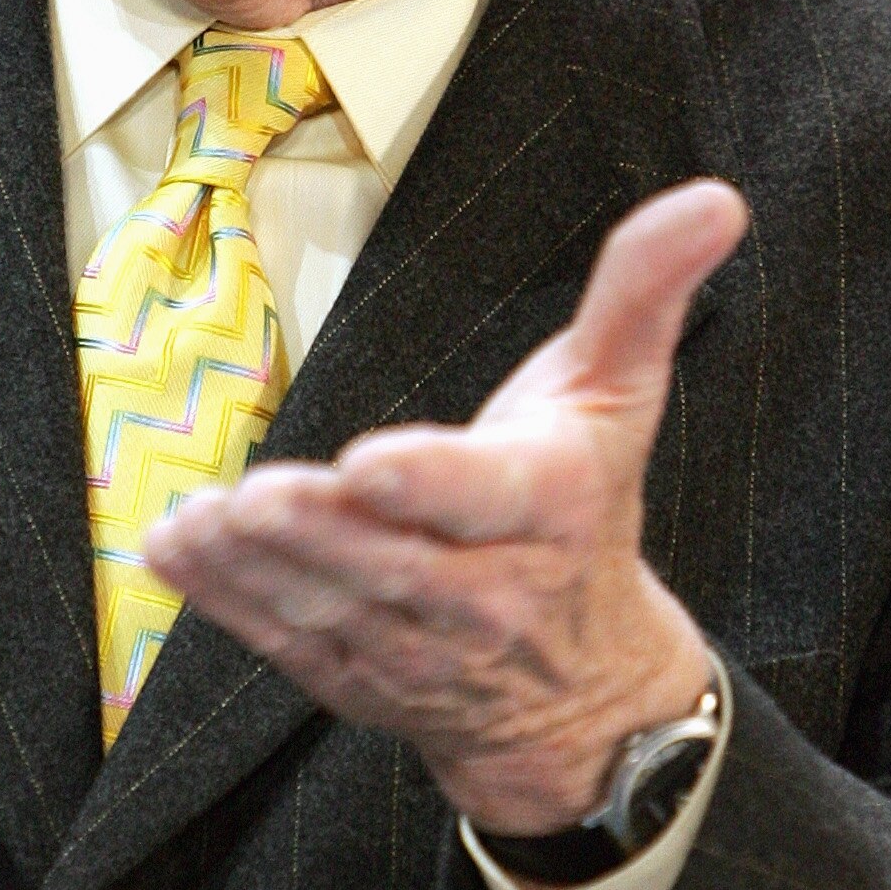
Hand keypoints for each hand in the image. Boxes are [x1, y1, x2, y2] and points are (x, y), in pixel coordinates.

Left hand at [147, 178, 746, 833]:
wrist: (580, 691)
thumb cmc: (585, 513)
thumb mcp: (619, 396)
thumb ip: (645, 292)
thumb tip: (715, 197)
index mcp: (544, 507)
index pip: (482, 496)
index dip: (427, 484)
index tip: (370, 466)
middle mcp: (483, 591)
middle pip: (391, 560)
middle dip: (322, 530)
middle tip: (258, 495)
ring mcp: (414, 646)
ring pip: (329, 604)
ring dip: (258, 566)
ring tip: (202, 522)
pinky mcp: (355, 675)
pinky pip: (285, 639)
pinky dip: (225, 602)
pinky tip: (176, 552)